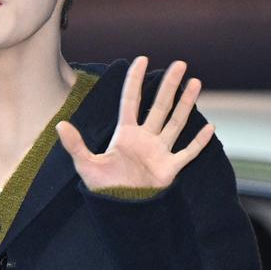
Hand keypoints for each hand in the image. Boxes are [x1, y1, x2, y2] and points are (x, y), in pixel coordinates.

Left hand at [56, 57, 214, 191]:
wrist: (120, 210)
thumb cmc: (103, 188)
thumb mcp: (86, 165)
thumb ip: (75, 145)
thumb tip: (60, 125)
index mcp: (125, 134)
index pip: (131, 101)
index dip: (135, 81)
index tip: (141, 59)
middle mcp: (145, 138)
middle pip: (159, 106)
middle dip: (169, 85)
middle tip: (180, 64)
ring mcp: (159, 151)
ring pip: (176, 122)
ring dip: (186, 104)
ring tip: (196, 83)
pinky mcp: (170, 167)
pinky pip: (188, 152)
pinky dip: (198, 142)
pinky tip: (210, 127)